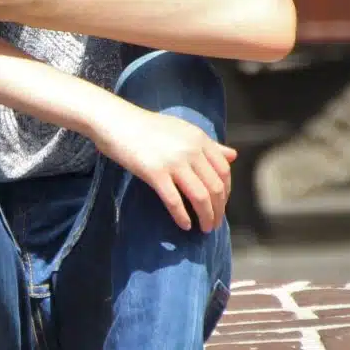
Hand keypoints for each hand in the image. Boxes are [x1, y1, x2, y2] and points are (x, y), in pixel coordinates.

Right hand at [91, 109, 236, 232]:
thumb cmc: (147, 126)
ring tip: (204, 228)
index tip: (221, 204)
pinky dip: (182, 216)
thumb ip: (209, 144)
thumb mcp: (182, 130)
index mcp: (199, 139)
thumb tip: (233, 156)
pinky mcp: (154, 173)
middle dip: (218, 210)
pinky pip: (174, 201)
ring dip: (206, 217)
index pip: (223, 171)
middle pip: (215, 187)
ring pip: (200, 197)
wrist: (116, 121)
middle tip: (214, 224)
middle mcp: (190, 150)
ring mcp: (173, 162)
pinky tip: (184, 225)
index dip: (226, 192)